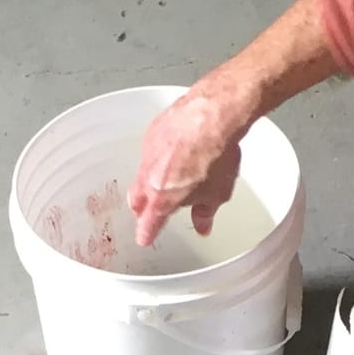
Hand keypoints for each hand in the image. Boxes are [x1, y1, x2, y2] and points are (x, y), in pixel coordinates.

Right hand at [129, 87, 246, 248]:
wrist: (212, 116)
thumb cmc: (215, 155)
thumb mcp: (217, 193)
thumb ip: (205, 212)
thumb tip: (203, 224)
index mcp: (162, 199)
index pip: (148, 224)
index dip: (146, 233)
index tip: (144, 238)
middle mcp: (148, 177)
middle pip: (136, 199)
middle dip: (142, 208)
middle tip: (149, 211)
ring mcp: (148, 153)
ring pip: (142, 173)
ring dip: (151, 180)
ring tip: (168, 178)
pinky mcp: (153, 131)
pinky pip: (151, 150)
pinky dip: (160, 156)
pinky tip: (176, 152)